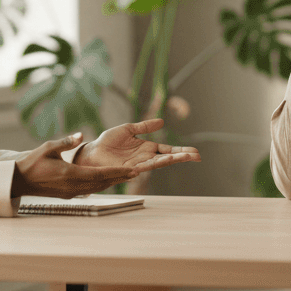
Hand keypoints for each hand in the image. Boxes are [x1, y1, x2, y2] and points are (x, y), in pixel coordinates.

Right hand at [11, 135, 137, 198]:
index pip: (99, 174)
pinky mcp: (68, 194)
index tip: (131, 170)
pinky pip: (89, 189)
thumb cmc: (32, 162)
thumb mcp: (48, 148)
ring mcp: (71, 192)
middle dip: (119, 178)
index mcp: (70, 174)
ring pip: (97, 188)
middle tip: (136, 173)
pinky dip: (101, 184)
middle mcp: (73, 186)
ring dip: (112, 182)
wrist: (20, 181)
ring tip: (126, 176)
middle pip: (102, 183)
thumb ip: (65, 142)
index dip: (117, 172)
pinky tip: (108, 180)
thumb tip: (80, 135)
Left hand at [76, 119, 200, 172]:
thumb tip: (162, 122)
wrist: (92, 152)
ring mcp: (139, 164)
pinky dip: (156, 163)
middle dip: (182, 157)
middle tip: (198, 156)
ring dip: (173, 160)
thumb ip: (144, 126)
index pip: (167, 150)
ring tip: (186, 157)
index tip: (194, 152)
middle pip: (168, 157)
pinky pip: (146, 166)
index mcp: (146, 148)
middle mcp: (145, 158)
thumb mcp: (129, 129)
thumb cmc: (108, 142)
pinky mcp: (130, 168)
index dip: (180, 151)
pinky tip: (166, 160)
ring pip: (160, 163)